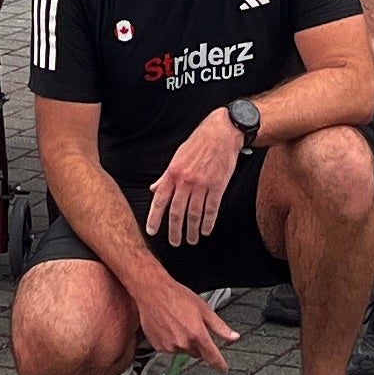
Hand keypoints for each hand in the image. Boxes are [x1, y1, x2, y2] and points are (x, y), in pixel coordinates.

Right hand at [127, 269, 239, 368]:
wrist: (152, 292)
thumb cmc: (176, 296)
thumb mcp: (203, 309)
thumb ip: (220, 327)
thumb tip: (234, 337)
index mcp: (197, 334)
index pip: (212, 357)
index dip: (220, 365)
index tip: (223, 369)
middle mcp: (183, 343)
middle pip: (197, 352)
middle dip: (197, 342)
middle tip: (191, 325)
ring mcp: (169, 346)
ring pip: (183, 350)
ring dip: (183, 341)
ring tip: (177, 322)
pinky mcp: (158, 347)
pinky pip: (170, 348)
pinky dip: (171, 341)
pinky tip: (168, 327)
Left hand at [144, 110, 245, 249]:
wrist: (221, 132)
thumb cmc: (198, 143)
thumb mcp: (177, 157)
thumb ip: (165, 176)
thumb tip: (154, 190)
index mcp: (173, 173)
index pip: (160, 200)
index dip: (154, 217)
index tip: (152, 231)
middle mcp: (186, 180)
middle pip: (177, 211)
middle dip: (174, 230)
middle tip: (174, 242)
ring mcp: (202, 184)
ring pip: (194, 213)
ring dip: (191, 230)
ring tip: (190, 240)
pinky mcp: (218, 186)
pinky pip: (211, 209)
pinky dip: (208, 222)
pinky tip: (205, 230)